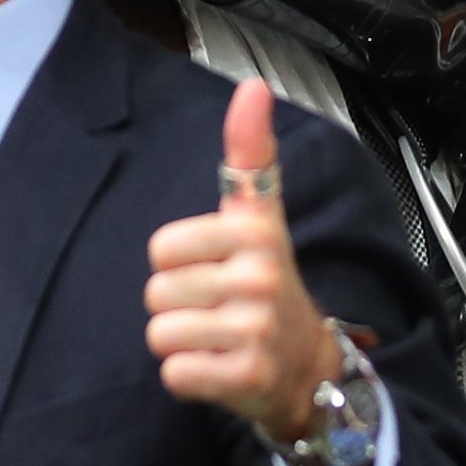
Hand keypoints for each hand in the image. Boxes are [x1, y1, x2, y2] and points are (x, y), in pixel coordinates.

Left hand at [147, 81, 340, 438]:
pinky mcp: (248, 376)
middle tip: (220, 311)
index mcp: (258, 232)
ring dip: (182, 344)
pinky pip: (175, 373)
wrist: (308, 366)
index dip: (178, 264)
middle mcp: (262, 276)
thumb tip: (252, 87)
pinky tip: (220, 368)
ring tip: (219, 340)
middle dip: (179, 307)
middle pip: (157, 292)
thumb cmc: (268, 285)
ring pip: (161, 334)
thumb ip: (249, 155)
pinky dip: (188, 378)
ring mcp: (257, 328)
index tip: (216, 269)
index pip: (162, 248)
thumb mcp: (260, 218)